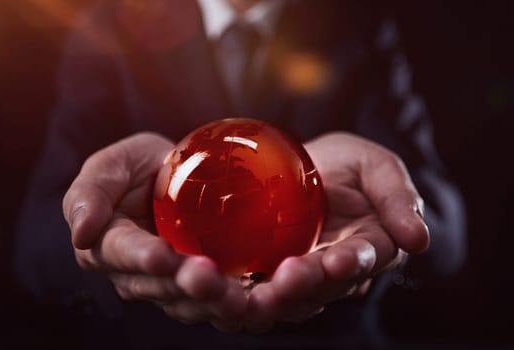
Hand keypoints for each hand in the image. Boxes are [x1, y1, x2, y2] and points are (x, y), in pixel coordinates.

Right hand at [62, 133, 246, 331]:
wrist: (182, 176)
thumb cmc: (141, 168)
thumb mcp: (113, 165)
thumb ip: (91, 192)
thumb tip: (80, 233)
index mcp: (110, 248)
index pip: (122, 255)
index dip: (141, 258)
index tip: (161, 254)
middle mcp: (141, 276)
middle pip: (162, 287)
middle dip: (185, 286)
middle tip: (208, 278)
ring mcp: (176, 286)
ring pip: (194, 303)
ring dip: (215, 303)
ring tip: (239, 297)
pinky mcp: (209, 288)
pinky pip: (223, 302)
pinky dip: (243, 305)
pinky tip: (263, 299)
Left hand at [243, 132, 428, 331]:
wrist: (308, 167)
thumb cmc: (347, 165)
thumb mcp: (376, 166)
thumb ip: (397, 197)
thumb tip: (419, 240)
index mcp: (372, 243)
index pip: (366, 257)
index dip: (353, 261)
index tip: (339, 261)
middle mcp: (340, 268)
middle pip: (327, 283)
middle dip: (309, 283)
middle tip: (288, 279)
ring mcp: (306, 273)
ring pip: (295, 295)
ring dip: (277, 298)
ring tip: (259, 296)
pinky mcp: (274, 272)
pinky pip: (263, 289)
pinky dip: (248, 297)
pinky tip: (230, 295)